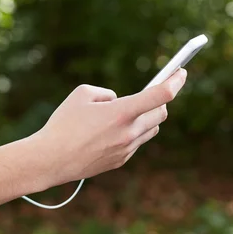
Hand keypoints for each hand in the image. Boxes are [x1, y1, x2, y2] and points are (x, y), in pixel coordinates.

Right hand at [34, 69, 186, 184]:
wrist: (51, 159)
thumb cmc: (63, 124)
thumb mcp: (81, 94)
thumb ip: (106, 93)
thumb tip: (117, 101)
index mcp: (121, 112)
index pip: (160, 95)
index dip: (175, 81)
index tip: (181, 72)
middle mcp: (129, 132)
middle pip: (161, 113)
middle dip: (160, 101)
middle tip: (152, 93)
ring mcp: (126, 149)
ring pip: (151, 129)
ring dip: (147, 118)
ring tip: (129, 113)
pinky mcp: (120, 161)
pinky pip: (136, 143)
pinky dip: (132, 133)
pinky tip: (114, 131)